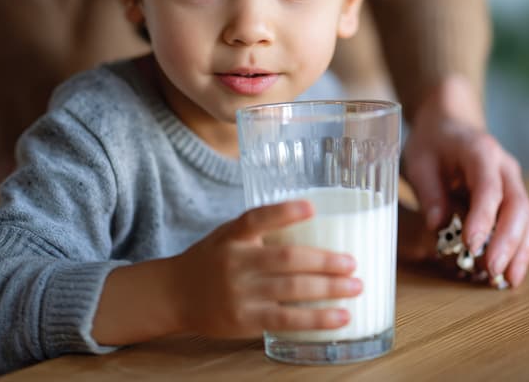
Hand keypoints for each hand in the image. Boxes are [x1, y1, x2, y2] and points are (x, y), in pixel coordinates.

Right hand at [170, 200, 361, 337]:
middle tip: (353, 262)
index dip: (283, 212)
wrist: (173, 294)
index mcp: (232, 236)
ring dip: (328, 289)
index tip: (311, 208)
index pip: (256, 218)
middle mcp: (235, 262)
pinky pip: (286, 320)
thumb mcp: (228, 235)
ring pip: (291, 290)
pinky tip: (339, 317)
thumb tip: (316, 220)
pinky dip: (316, 318)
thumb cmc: (212, 260)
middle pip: (286, 259)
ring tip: (355, 287)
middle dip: (325, 262)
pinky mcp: (245, 320)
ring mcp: (240, 293)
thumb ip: (261, 229)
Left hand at [402, 75, 528, 287]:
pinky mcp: (514, 198)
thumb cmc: (433, 142)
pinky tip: (511, 272)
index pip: (488, 188)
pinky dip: (521, 249)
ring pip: (528, 218)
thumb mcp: (419, 161)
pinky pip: (525, 225)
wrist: (450, 124)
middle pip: (517, 206)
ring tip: (507, 280)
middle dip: (507, 241)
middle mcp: (505, 167)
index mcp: (481, 151)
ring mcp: (514, 183)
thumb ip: (429, 192)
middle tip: (492, 270)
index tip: (471, 244)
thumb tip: (438, 226)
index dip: (483, 218)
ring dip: (520, 250)